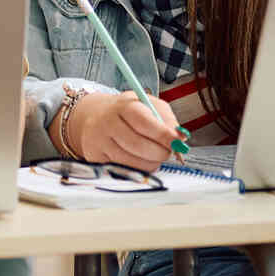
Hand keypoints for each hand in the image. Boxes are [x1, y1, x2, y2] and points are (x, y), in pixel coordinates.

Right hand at [62, 91, 182, 168]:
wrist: (93, 116)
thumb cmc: (126, 111)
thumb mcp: (148, 105)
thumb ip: (167, 120)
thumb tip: (181, 138)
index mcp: (123, 106)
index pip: (145, 123)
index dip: (164, 136)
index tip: (178, 143)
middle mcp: (108, 123)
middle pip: (139, 145)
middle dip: (161, 152)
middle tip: (168, 151)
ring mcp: (100, 142)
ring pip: (133, 162)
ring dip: (151, 163)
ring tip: (154, 155)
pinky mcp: (97, 158)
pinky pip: (124, 170)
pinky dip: (139, 168)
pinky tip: (140, 159)